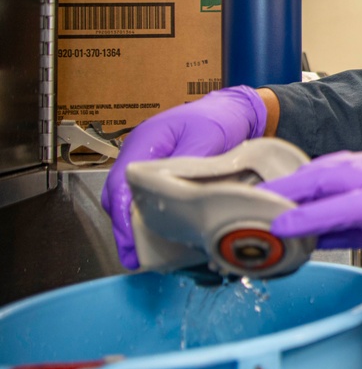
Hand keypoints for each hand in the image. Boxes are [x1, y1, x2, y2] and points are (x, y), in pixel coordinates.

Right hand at [100, 86, 268, 268]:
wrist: (236, 111)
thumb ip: (188, 162)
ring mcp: (149, 163)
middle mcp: (140, 153)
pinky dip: (149, 216)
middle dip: (123, 226)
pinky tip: (161, 235)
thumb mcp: (207, 137)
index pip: (122, 181)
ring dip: (134, 224)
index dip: (122, 215)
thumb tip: (174, 191)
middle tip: (134, 257)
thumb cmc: (219, 119)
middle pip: (119, 194)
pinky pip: (146, 198)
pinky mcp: (161, 174)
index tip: (128, 242)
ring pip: (130, 199)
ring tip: (144, 253)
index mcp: (145, 141)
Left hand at [261, 149, 361, 299]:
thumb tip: (316, 231)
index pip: (330, 167)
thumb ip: (354, 222)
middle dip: (285, 184)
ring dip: (290, 197)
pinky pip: (342, 207)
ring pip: (327, 181)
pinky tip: (287, 225)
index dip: (297, 182)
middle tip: (251, 198)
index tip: (269, 195)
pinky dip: (310, 216)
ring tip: (258, 210)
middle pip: (322, 168)